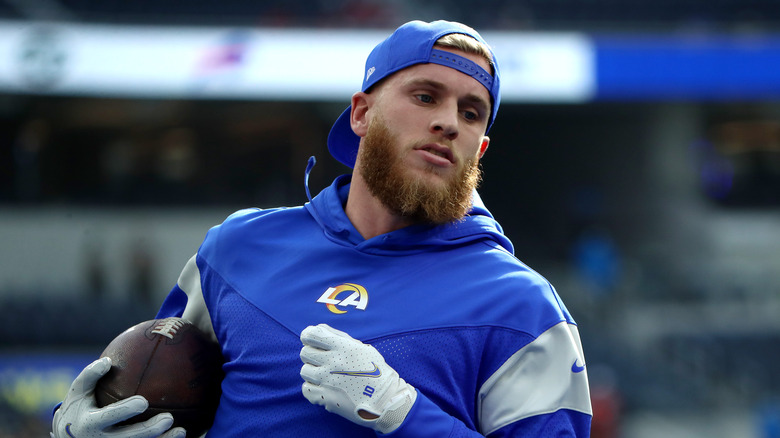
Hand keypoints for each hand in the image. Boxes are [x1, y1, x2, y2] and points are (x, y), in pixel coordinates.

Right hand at [51, 357, 185, 437]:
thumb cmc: (77, 408)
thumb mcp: (77, 392)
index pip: (109, 417)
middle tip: (168, 418)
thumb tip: (108, 361)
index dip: (125, 411)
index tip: (143, 401)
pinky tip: (180, 436)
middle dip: (149, 430)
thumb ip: (90, 375)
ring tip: (181, 431)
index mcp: (90, 423)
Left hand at [300, 324, 416, 433]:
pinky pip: (306, 389)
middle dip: (311, 355)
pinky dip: (313, 388)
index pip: (312, 335)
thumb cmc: (375, 371)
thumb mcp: (361, 348)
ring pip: (304, 371)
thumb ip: (338, 337)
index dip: (308, 336)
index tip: (310, 340)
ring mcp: (328, 381)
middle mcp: (333, 362)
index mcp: (343, 347)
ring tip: (325, 375)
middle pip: (304, 353)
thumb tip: (317, 327)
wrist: (385, 399)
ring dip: (312, 372)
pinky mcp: (325, 398)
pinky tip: (324, 387)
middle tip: (322, 360)